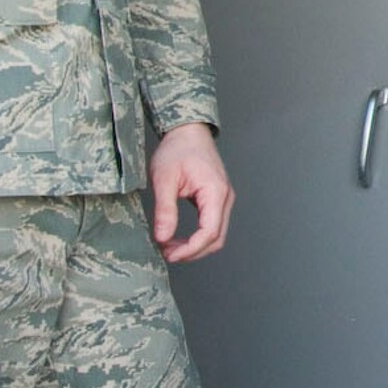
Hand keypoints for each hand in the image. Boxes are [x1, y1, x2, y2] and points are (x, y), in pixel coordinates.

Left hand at [149, 123, 234, 263]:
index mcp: (215, 191)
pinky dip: (197, 237)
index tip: (169, 255)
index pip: (210, 232)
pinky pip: (213, 226)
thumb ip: (165, 210)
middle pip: (217, 238)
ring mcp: (223, 199)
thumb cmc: (177, 150)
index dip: (190, 249)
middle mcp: (225, 197)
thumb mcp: (164, 179)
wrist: (187, 132)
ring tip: (169, 246)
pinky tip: (178, 237)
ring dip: (195, 246)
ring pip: (216, 235)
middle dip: (192, 252)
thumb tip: (162, 238)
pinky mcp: (217, 199)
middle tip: (167, 254)